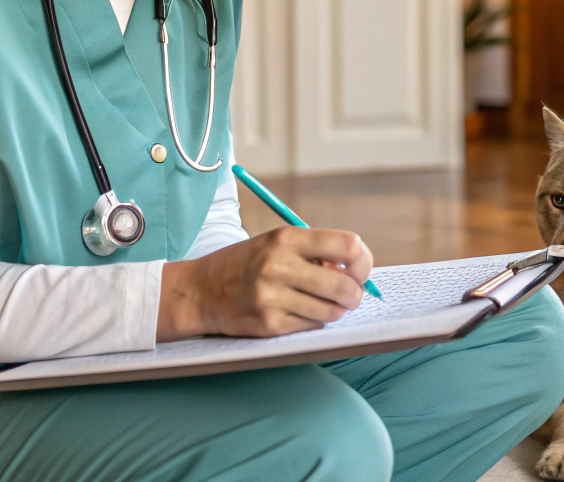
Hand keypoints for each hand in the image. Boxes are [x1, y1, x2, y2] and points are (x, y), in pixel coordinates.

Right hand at [155, 227, 372, 340]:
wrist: (200, 291)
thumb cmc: (247, 263)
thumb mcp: (276, 242)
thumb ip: (315, 251)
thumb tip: (358, 271)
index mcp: (286, 238)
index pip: (348, 246)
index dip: (363, 261)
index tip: (358, 268)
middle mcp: (279, 266)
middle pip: (345, 285)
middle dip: (355, 293)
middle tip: (351, 294)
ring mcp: (273, 298)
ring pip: (332, 311)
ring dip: (336, 309)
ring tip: (325, 302)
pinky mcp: (269, 325)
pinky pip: (312, 326)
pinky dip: (314, 321)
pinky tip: (300, 311)